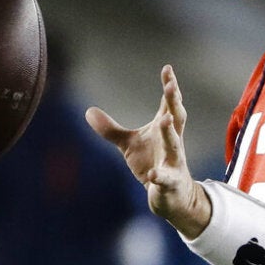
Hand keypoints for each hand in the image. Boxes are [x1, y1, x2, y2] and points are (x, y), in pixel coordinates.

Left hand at [85, 65, 210, 237]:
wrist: (173, 195)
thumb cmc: (153, 162)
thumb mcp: (129, 144)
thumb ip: (111, 129)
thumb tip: (88, 111)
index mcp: (164, 128)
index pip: (168, 104)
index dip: (169, 86)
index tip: (167, 68)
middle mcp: (173, 141)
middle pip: (176, 118)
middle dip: (174, 103)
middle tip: (171, 86)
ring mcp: (174, 161)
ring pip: (174, 145)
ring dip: (170, 133)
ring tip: (164, 119)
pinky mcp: (171, 182)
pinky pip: (165, 178)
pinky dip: (159, 176)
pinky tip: (152, 175)